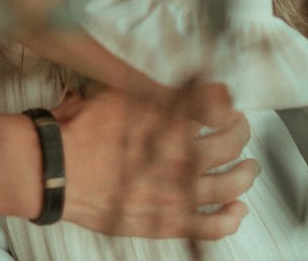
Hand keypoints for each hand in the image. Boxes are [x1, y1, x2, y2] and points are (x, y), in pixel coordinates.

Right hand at [56, 82, 256, 239]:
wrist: (58, 167)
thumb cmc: (83, 127)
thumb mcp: (119, 91)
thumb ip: (155, 88)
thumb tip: (182, 82)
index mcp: (171, 121)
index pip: (218, 110)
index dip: (229, 108)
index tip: (230, 107)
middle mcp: (182, 156)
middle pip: (230, 145)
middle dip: (241, 135)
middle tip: (241, 130)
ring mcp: (178, 192)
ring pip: (229, 184)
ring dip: (245, 175)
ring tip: (249, 169)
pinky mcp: (169, 221)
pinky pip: (213, 226)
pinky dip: (231, 219)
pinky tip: (238, 211)